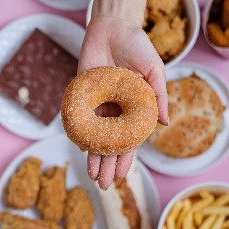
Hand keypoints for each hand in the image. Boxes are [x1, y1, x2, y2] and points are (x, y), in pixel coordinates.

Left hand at [78, 0, 167, 188]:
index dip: (125, 158)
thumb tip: (164, 122)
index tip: (122, 176)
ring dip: (93, 156)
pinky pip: (79, 119)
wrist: (112, 28)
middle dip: (107, 165)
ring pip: (94, 136)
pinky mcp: (81, 95)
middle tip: (103, 185)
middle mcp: (114, 110)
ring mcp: (97, 104)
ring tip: (92, 175)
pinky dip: (79, 134)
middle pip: (109, 143)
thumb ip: (157, 96)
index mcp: (132, 108)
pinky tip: (81, 149)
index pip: (128, 140)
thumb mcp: (153, 70)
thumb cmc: (136, 46)